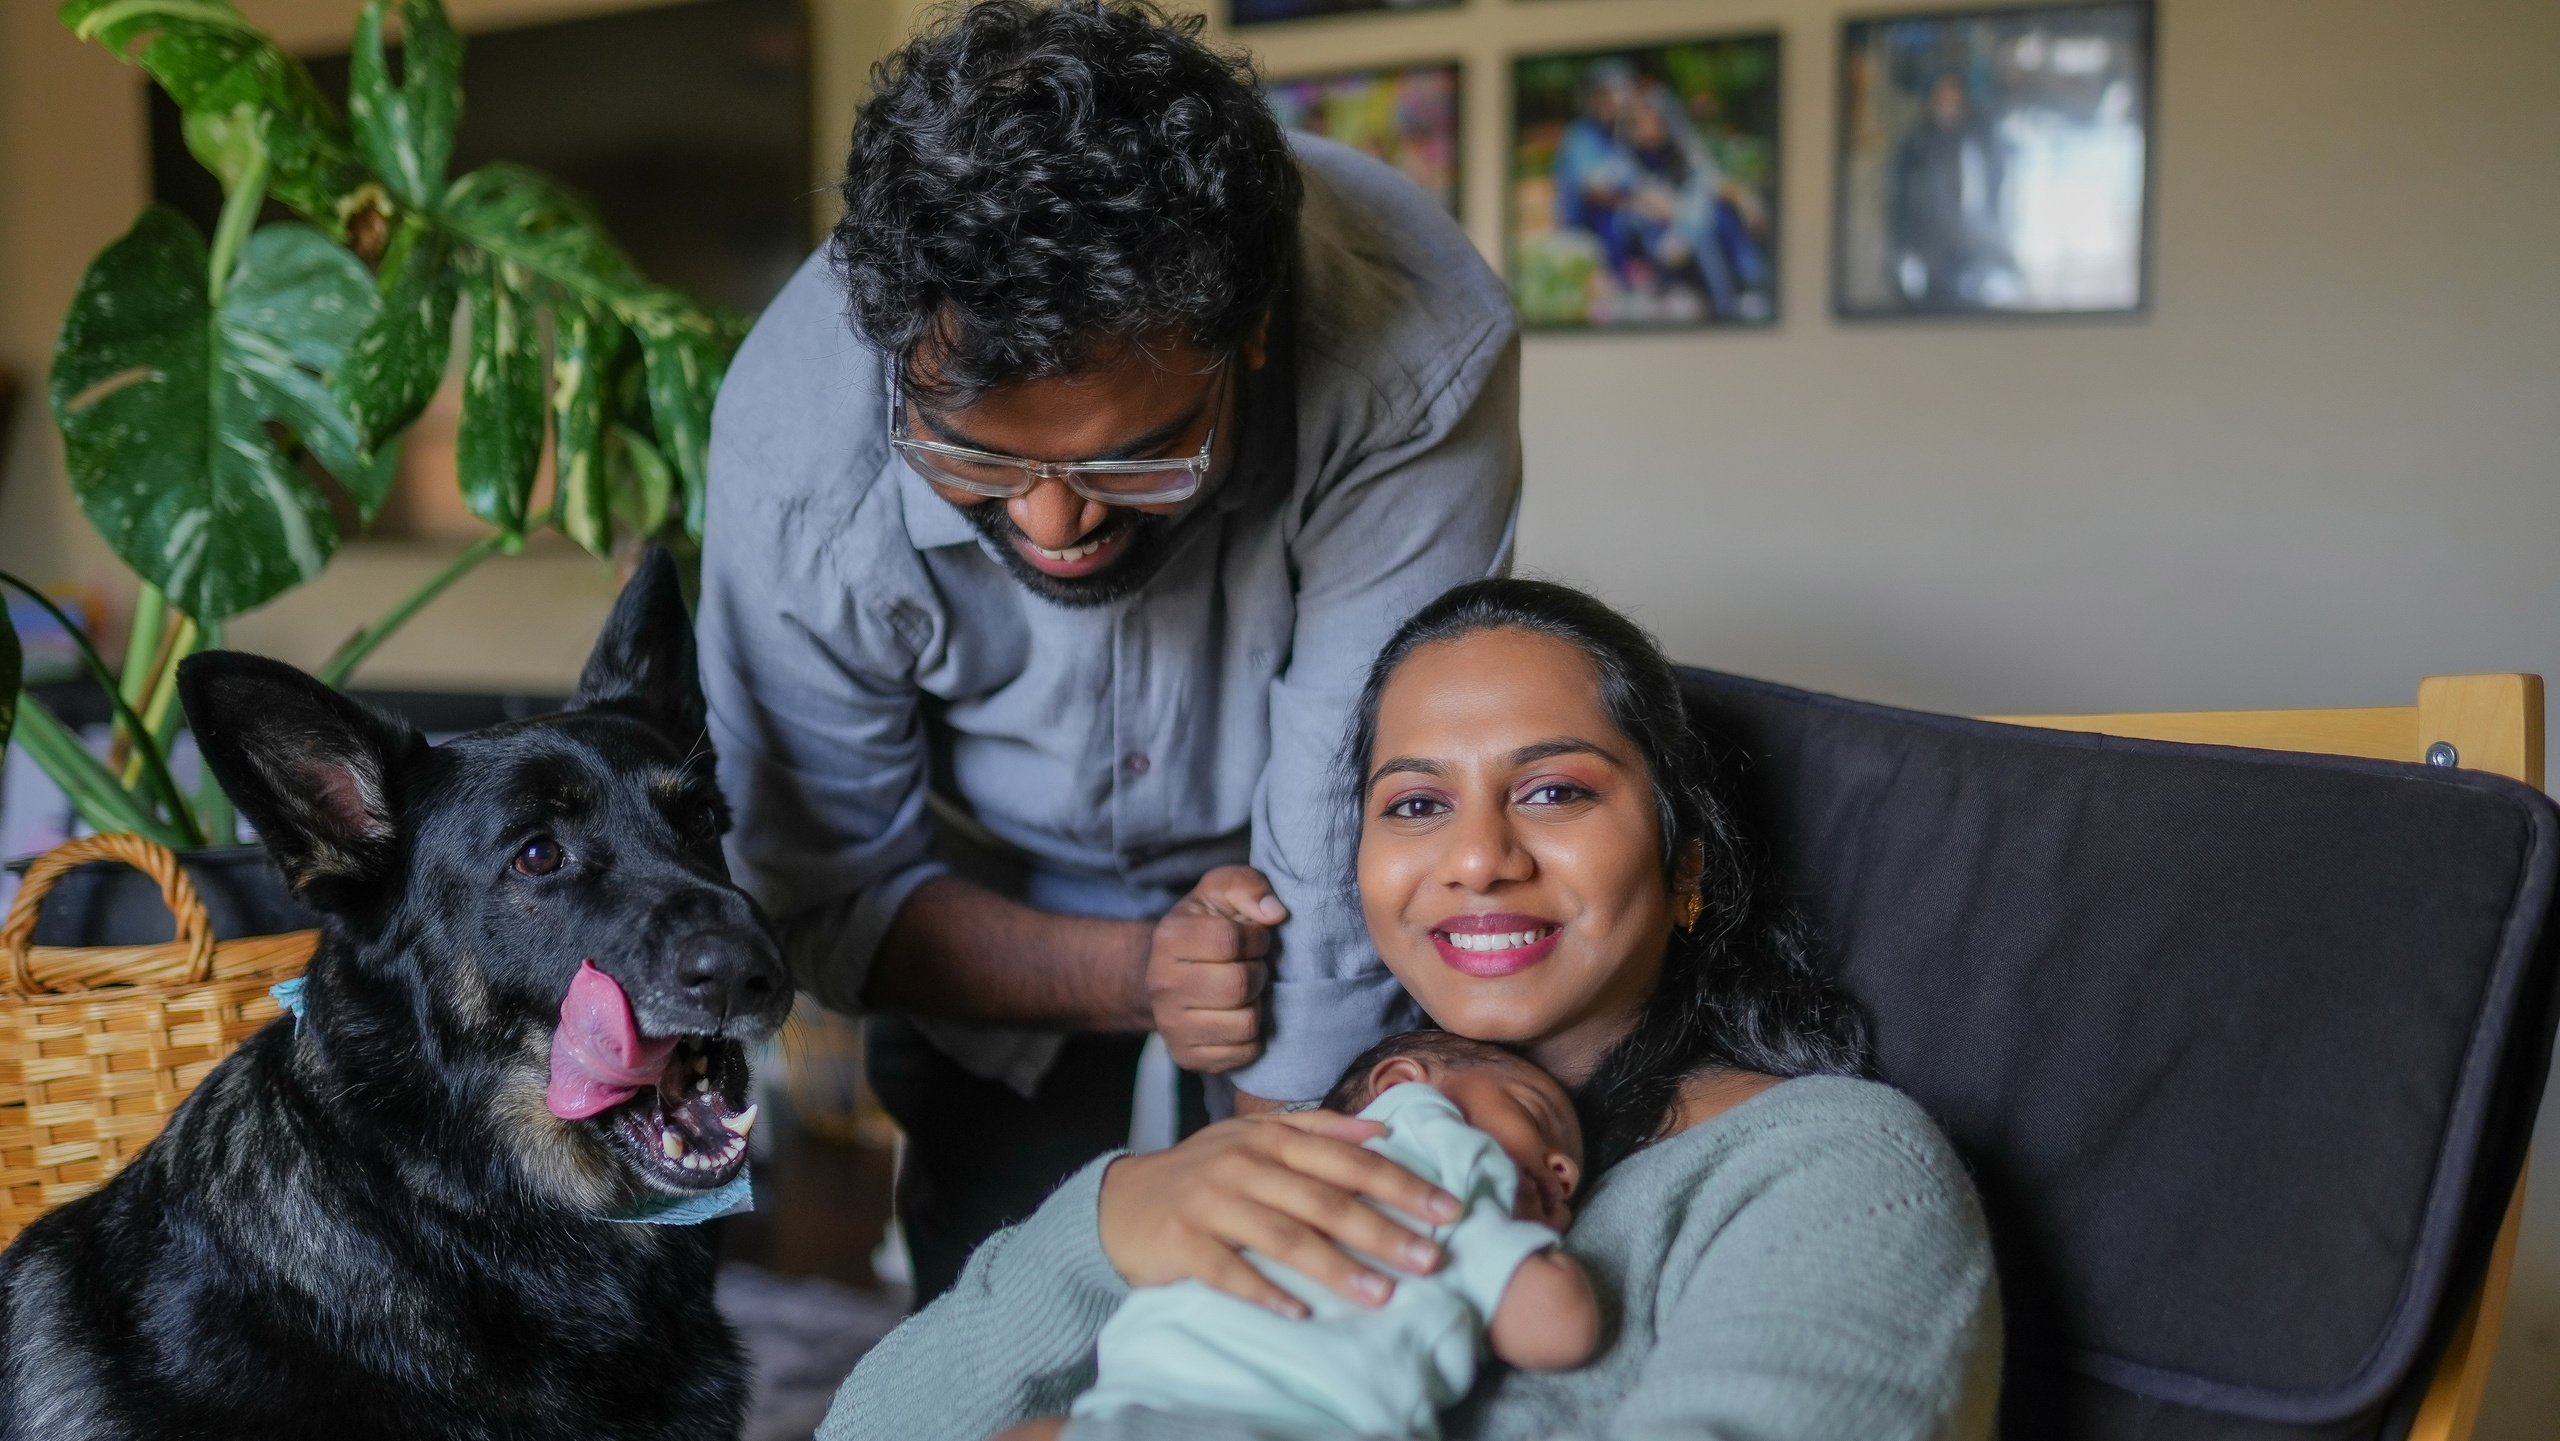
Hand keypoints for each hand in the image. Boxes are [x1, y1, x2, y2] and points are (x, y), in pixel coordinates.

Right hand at [1097, 1110, 1461, 1316]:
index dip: (1401, 1183)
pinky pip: (1229, 1272)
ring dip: (1337, 1267)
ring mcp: (1211, 1203)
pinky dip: (1265, 1291)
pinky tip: (1300, 1312)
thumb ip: (1316, 1130)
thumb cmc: (1201, 1173)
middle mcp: (1243, 1164)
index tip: (1448, 1209)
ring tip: (1383, 1293)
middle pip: (1325, 1200)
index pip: (1347, 1161)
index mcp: (1269, 1138)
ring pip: (1284, 1236)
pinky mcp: (1182, 1244)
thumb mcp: (1253, 1137)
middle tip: (1432, 1258)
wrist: (1119, 1203)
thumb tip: (1380, 1130)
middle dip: (1384, 1230)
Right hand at [1147, 866, 1283, 1071]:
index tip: (1254, 938)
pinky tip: (1239, 1016)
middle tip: (1252, 966)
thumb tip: (1276, 913)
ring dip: (1257, 1005)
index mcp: (1168, 937)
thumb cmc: (1207, 927)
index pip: (1231, 940)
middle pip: (1239, 985)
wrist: (1172, 974)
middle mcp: (1162, 984)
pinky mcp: (1186, 1056)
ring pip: (1244, 1023)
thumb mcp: (1221, 892)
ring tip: (1245, 992)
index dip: (1256, 938)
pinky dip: (1252, 1037)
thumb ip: (1248, 885)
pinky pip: (1242, 1054)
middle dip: (1258, 972)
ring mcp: (1171, 1025)